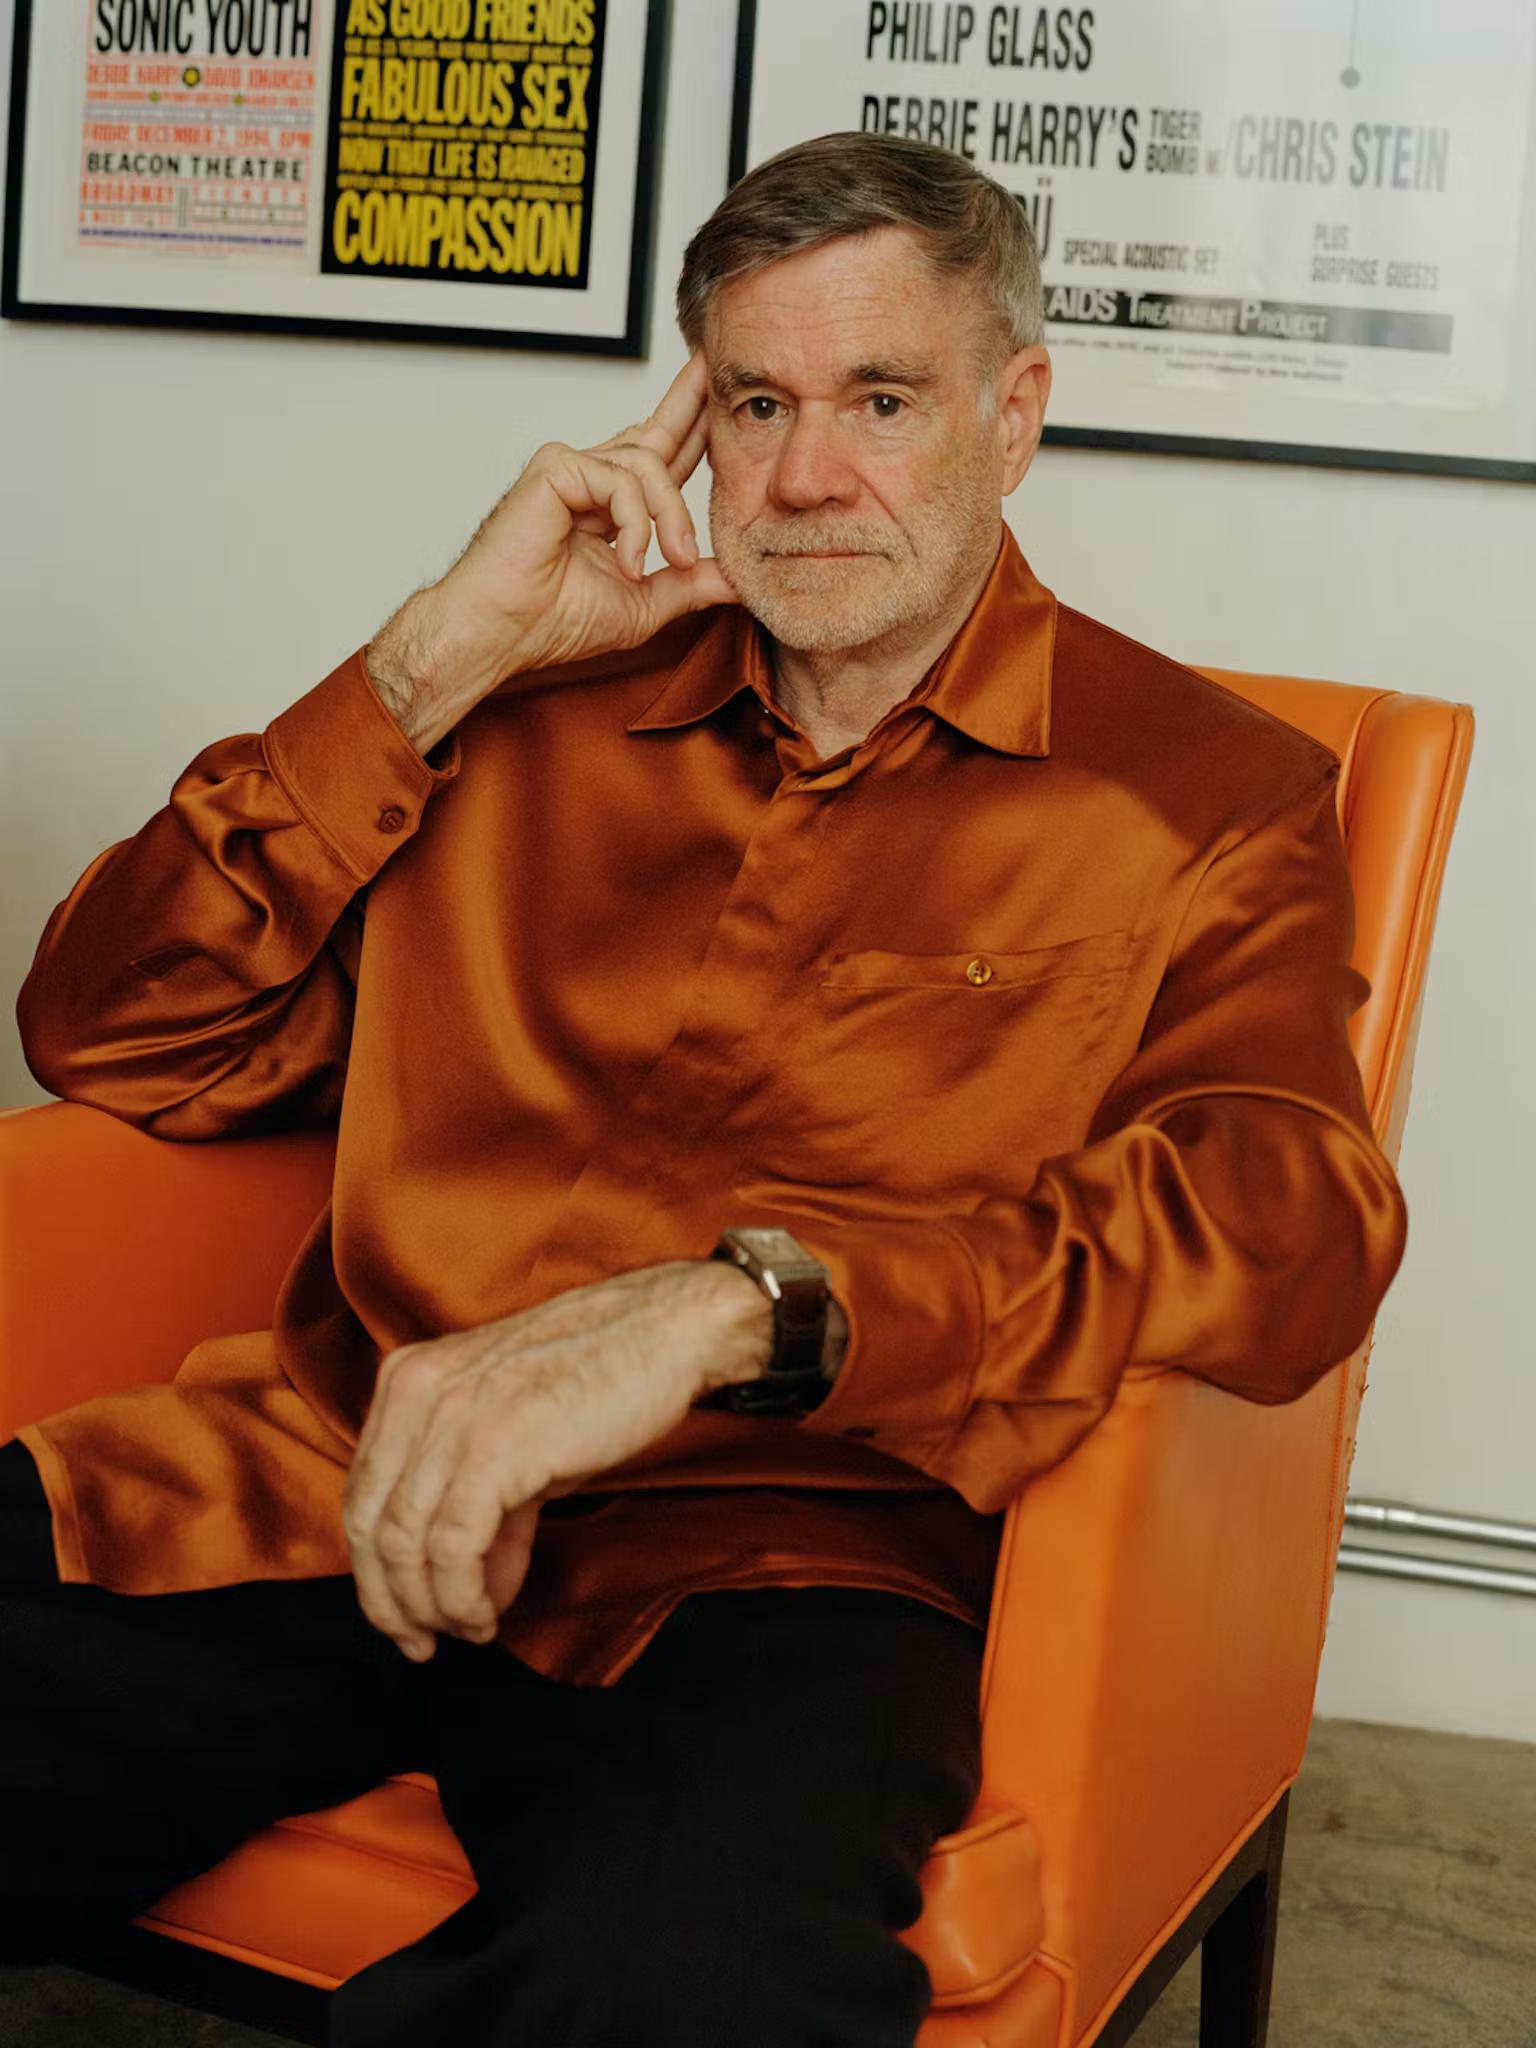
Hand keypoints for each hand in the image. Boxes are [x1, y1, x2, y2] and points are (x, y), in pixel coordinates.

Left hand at [342, 1258, 772, 1660]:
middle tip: (421, 1642)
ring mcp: (452, 1417)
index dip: (374, 1569)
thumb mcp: (518, 1436)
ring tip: (468, 1630)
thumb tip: (471, 1585)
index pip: (362, 1492)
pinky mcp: (494, 1448)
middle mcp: (417, 1392)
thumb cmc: (601, 1376)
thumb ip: (482, 1504)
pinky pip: (452, 1547)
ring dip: (429, 1607)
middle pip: (369, 1523)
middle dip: (389, 1599)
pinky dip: (462, 1596)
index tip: (404, 1614)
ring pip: (403, 1542)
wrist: (666, 1331)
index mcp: (410, 1379)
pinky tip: (486, 1614)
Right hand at [366, 351, 737, 754]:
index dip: (697, 435)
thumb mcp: (645, 604)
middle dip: (691, 402)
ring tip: (674, 559)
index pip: (664, 461)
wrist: (502, 631)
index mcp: (611, 506)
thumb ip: (691, 585)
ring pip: (650, 467)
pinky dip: (637, 524)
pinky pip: (621, 481)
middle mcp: (593, 479)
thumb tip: (742, 581)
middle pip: (656, 430)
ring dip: (672, 516)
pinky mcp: (557, 467)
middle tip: (715, 366)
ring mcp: (573, 468)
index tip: (727, 411)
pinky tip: (630, 562)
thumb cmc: (555, 621)